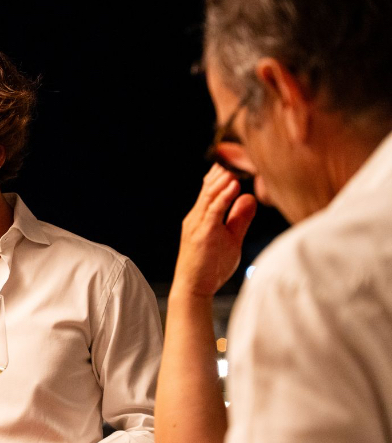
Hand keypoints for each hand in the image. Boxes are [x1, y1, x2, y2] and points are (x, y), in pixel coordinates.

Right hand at [172, 165, 256, 298]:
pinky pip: (213, 211)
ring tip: (236, 164)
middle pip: (209, 188)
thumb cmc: (211, 267)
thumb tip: (249, 197)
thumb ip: (239, 218)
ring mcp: (197, 225)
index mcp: (201, 217)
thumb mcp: (231, 238)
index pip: (210, 189)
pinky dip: (223, 197)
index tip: (236, 159)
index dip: (221, 174)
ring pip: (210, 196)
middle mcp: (196, 217)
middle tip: (237, 153)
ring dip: (223, 179)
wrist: (194, 288)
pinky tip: (233, 185)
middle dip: (222, 171)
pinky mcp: (202, 234)